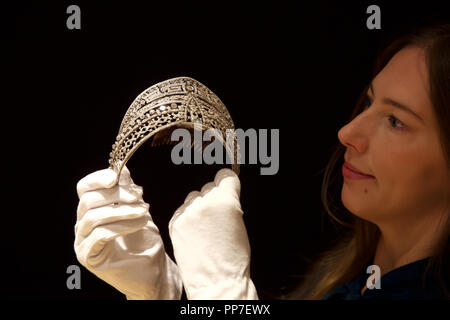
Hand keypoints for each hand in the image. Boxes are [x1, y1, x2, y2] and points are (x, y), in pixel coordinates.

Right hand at [74, 166, 181, 298]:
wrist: (153, 272)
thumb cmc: (145, 241)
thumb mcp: (139, 210)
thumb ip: (128, 192)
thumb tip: (122, 168)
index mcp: (92, 210)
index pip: (84, 188)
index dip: (98, 179)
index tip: (116, 177)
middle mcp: (82, 225)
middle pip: (89, 200)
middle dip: (117, 195)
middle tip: (140, 198)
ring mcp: (82, 242)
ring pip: (94, 217)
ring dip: (123, 211)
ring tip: (145, 212)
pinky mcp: (88, 257)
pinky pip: (100, 235)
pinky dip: (122, 225)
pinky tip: (140, 224)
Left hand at [169, 168, 257, 299]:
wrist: (216, 282)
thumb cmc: (233, 259)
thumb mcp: (240, 224)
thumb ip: (231, 204)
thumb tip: (225, 194)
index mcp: (225, 201)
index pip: (225, 176)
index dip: (228, 183)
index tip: (227, 187)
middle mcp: (204, 203)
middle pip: (209, 187)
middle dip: (214, 198)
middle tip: (218, 217)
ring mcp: (187, 213)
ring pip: (194, 197)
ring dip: (199, 207)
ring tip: (205, 228)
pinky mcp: (174, 223)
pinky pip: (182, 210)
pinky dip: (188, 218)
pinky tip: (195, 233)